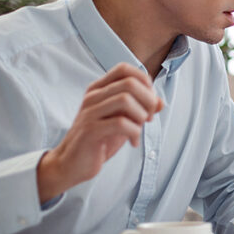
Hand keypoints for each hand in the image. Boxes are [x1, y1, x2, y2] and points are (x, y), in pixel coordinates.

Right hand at [37, 62, 162, 202]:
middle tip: (148, 118)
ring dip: (141, 116)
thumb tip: (162, 102)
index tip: (148, 101)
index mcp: (99, 89)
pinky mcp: (90, 130)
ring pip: (126, 100)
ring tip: (139, 129)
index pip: (124, 69)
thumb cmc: (99, 140)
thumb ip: (141, 109)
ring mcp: (89, 112)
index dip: (144, 81)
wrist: (71, 164)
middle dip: (148, 100)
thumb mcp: (123, 121)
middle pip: (130, 83)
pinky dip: (134, 133)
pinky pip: (121, 123)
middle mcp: (92, 97)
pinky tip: (133, 142)